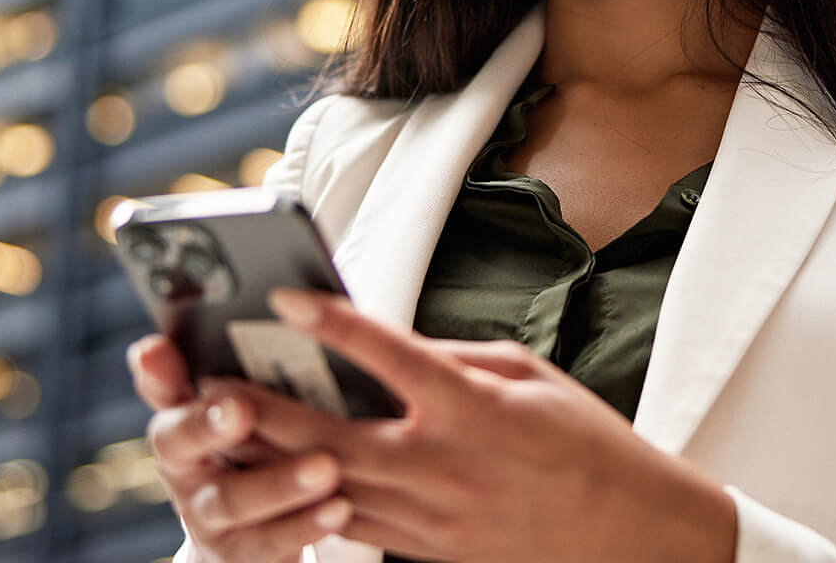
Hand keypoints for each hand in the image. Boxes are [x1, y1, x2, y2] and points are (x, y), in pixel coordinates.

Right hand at [128, 333, 354, 561]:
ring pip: (232, 500)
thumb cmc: (247, 448)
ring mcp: (209, 517)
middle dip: (210, 425)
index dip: (162, 377)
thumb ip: (210, 371)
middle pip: (183, 444)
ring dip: (278, 483)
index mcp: (177, 421)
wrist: (249, 530)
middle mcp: (183, 469)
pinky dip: (304, 524)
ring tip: (325, 466)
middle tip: (242, 407)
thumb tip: (155, 342)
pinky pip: (269, 542)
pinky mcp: (241, 554)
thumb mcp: (228, 408)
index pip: (160, 391)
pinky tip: (340, 507)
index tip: (190, 353)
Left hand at [219, 289, 737, 562]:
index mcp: (474, 410)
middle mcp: (444, 466)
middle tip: (207, 381)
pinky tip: (273, 480)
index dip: (334, 323)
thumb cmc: (587, 444)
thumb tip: (388, 344)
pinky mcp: (428, 552)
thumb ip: (452, 358)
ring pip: (328, 488)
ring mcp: (432, 518)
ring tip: (220, 431)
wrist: (628, 537)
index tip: (284, 298)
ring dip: (269, 462)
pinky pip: (353, 525)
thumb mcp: (530, 375)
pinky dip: (308, 500)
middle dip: (261, 410)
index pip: (391, 356)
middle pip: (330, 436)